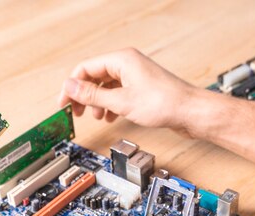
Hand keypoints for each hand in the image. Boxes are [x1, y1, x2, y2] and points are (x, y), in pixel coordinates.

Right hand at [58, 48, 199, 134]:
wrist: (190, 113)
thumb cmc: (165, 103)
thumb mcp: (121, 101)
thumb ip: (93, 95)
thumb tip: (71, 88)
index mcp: (122, 60)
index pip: (86, 68)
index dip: (72, 86)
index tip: (64, 103)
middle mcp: (128, 64)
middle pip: (95, 77)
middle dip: (84, 95)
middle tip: (76, 112)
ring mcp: (136, 76)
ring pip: (107, 86)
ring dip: (98, 102)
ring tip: (97, 116)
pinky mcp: (142, 88)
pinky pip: (119, 93)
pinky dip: (111, 105)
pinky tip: (111, 116)